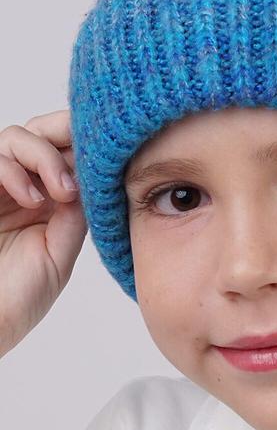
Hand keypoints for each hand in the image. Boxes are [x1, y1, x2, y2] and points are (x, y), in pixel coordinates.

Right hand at [0, 109, 87, 357]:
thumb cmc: (15, 299)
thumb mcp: (60, 252)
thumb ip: (75, 212)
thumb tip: (92, 174)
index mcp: (44, 199)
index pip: (65, 151)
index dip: (85, 143)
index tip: (109, 154)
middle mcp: (19, 187)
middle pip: (42, 130)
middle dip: (67, 134)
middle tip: (88, 159)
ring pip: (18, 136)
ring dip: (46, 157)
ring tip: (62, 193)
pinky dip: (16, 171)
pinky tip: (33, 202)